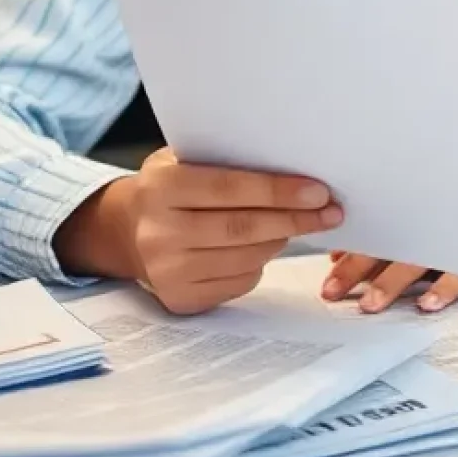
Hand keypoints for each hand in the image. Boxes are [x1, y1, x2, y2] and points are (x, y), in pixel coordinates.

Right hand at [59, 147, 342, 313]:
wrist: (126, 231)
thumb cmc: (171, 187)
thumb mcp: (184, 160)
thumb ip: (227, 159)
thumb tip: (293, 157)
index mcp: (160, 188)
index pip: (230, 188)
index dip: (279, 190)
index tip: (319, 191)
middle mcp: (158, 233)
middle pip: (244, 228)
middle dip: (295, 219)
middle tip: (331, 211)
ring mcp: (167, 272)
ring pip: (248, 257)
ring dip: (282, 240)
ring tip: (301, 224)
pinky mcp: (180, 299)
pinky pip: (241, 282)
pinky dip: (261, 263)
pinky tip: (264, 246)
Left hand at [322, 169, 457, 314]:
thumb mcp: (443, 214)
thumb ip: (397, 229)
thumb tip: (340, 257)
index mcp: (431, 204)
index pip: (385, 223)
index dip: (355, 247)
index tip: (329, 271)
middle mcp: (447, 215)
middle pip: (396, 240)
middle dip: (361, 268)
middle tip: (332, 292)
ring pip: (423, 257)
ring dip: (393, 281)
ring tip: (369, 304)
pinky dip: (445, 288)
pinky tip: (427, 305)